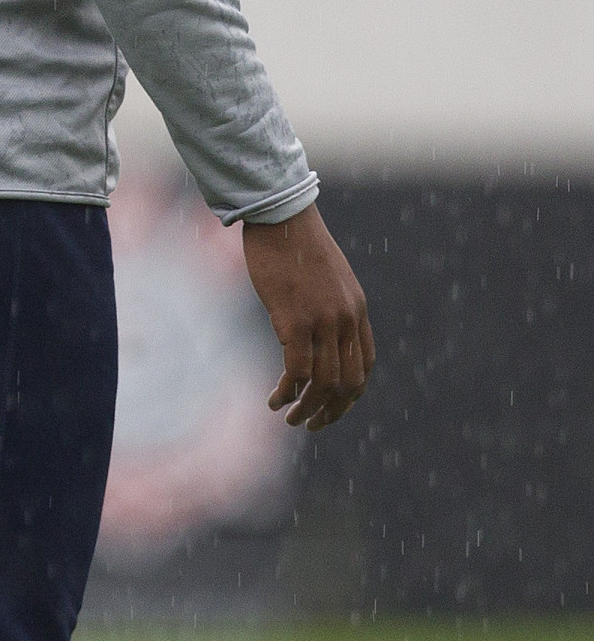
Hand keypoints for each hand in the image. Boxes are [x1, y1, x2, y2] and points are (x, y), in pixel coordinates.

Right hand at [241, 203, 374, 430]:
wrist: (281, 217)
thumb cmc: (297, 243)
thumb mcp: (328, 277)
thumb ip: (332, 306)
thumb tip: (320, 333)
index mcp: (357, 309)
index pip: (365, 365)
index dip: (351, 395)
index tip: (333, 408)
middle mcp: (345, 319)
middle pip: (348, 383)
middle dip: (331, 411)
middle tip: (311, 424)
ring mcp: (322, 321)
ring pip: (322, 383)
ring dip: (306, 408)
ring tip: (290, 417)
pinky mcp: (294, 321)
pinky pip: (296, 371)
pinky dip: (286, 392)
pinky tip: (274, 399)